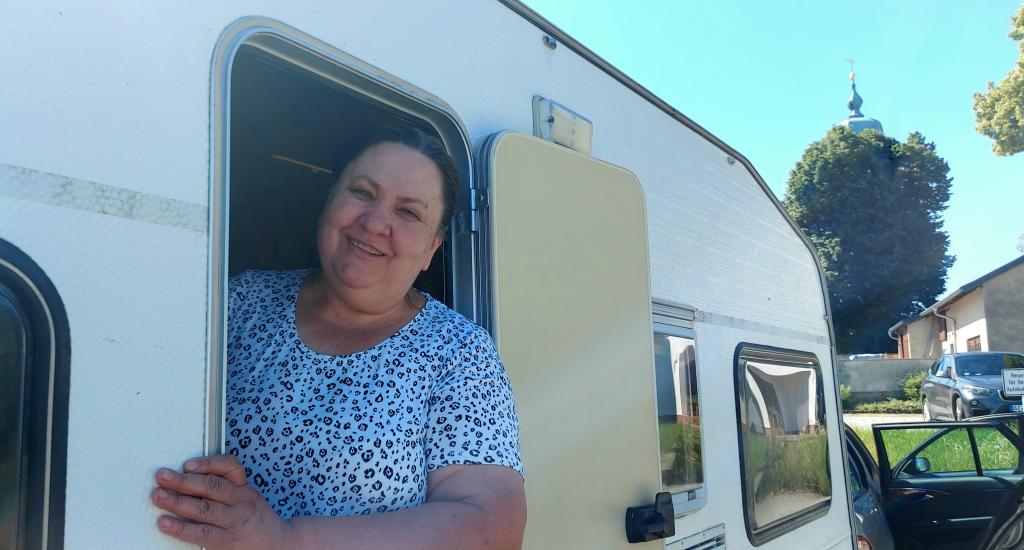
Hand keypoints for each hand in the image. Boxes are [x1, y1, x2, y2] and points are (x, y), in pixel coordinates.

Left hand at [152, 455, 292, 548]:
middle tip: (162, 476)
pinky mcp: (225, 543)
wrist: (278, 545)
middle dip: (184, 481)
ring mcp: (232, 523)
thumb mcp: (249, 496)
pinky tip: (165, 523)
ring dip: (178, 502)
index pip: (229, 468)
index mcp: (244, 489)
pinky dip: (181, 528)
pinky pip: (200, 534)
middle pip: (211, 488)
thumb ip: (227, 487)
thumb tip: (189, 476)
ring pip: (203, 509)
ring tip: (158, 496)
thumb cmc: (256, 519)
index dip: (208, 464)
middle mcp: (240, 503)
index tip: (187, 464)